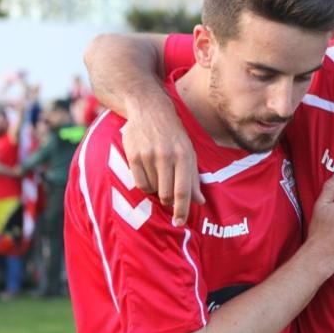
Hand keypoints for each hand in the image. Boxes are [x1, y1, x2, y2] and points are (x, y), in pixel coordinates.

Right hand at [122, 99, 203, 225]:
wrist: (150, 110)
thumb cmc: (174, 135)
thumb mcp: (189, 153)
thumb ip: (193, 178)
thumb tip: (200, 202)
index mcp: (184, 156)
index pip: (183, 191)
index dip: (182, 210)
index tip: (180, 222)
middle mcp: (166, 156)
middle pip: (166, 194)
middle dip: (168, 201)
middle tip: (168, 195)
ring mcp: (148, 156)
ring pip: (152, 190)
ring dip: (156, 190)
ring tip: (159, 175)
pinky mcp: (133, 155)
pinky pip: (139, 183)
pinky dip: (145, 185)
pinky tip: (149, 174)